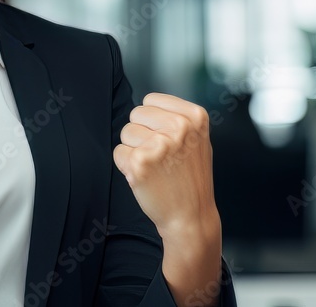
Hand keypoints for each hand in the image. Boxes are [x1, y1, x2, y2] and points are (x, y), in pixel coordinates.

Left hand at [112, 92, 218, 236]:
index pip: (150, 100)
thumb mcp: (197, 139)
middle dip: (142, 133)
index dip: (152, 120)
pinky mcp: (140, 162)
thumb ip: (177, 117)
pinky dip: (126, 165)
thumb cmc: (191, 178)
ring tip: (155, 166)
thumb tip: (147, 104)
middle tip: (160, 156)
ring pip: (125, 132)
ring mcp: (159, 144)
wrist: (191, 216)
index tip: (166, 137)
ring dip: (134, 149)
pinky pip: (118, 152)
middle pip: (135, 114)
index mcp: (195, 116)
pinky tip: (145, 176)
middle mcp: (179, 127)